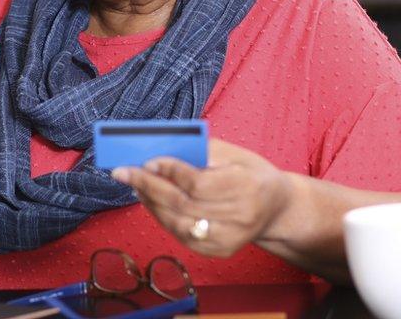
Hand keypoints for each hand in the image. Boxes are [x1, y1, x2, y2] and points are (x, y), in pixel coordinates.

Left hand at [111, 139, 292, 257]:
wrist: (278, 209)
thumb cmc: (251, 173)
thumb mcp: (235, 154)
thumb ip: (201, 151)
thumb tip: (160, 149)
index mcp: (246, 187)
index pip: (199, 184)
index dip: (170, 172)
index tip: (147, 160)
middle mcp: (239, 217)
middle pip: (183, 204)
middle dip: (148, 186)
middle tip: (122, 172)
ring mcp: (229, 239)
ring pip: (177, 223)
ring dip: (149, 202)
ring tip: (133, 184)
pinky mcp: (219, 251)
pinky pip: (181, 235)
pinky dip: (161, 217)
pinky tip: (149, 201)